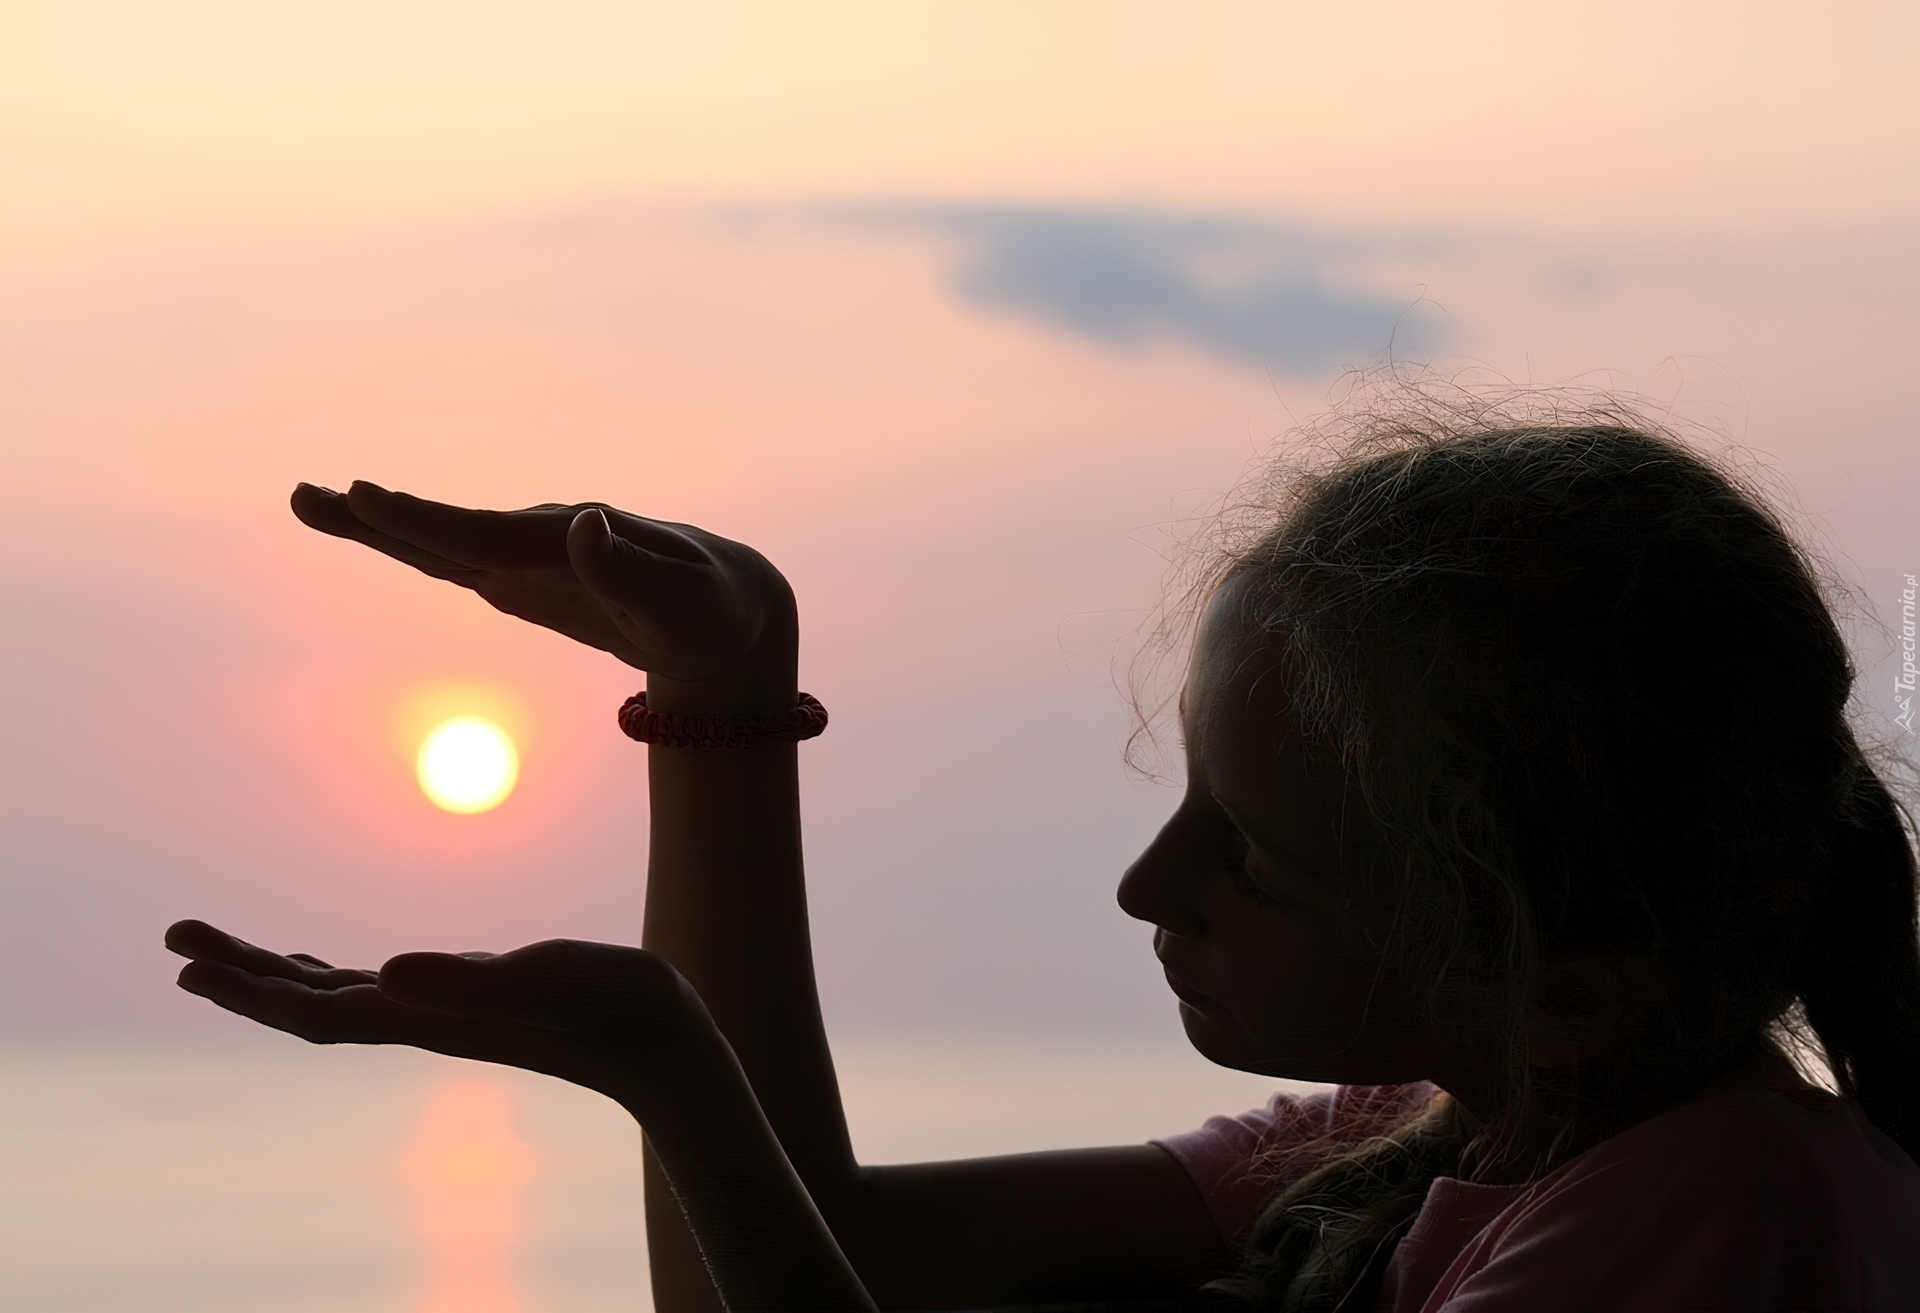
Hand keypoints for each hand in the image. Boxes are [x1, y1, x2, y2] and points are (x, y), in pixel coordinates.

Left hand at [167, 918, 881, 1310]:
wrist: (671, 1049)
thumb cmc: (622, 1007)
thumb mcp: (550, 977)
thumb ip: (469, 978)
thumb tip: (381, 972)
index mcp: (432, 1016)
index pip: (318, 1010)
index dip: (251, 988)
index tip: (185, 962)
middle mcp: (426, 1020)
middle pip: (311, 1004)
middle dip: (242, 973)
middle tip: (175, 937)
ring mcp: (448, 1015)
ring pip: (340, 997)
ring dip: (277, 972)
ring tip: (220, 950)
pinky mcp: (474, 1004)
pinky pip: (384, 991)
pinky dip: (338, 975)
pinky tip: (335, 966)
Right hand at [291, 482, 796, 709]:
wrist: (727, 611)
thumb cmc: (713, 612)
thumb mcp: (686, 606)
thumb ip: (633, 574)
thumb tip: (582, 525)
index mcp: (578, 540)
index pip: (492, 536)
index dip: (430, 523)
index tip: (370, 498)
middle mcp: (546, 537)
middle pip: (452, 531)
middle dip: (384, 518)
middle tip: (307, 497)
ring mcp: (530, 556)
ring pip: (444, 543)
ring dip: (380, 525)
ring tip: (310, 503)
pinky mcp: (524, 578)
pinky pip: (456, 561)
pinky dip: (412, 546)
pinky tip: (372, 530)